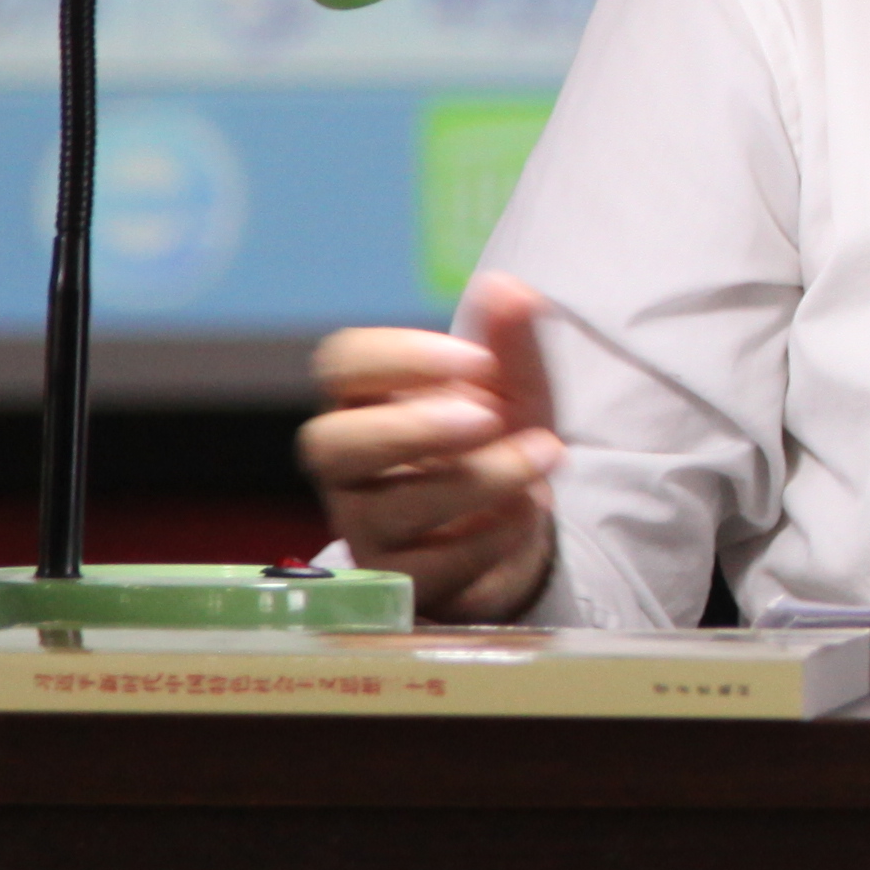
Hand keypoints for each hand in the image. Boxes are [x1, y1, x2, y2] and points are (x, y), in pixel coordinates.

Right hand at [299, 271, 565, 621]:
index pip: (341, 365)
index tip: (476, 358)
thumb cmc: (498, 443)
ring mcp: (364, 526)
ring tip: (541, 458)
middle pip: (329, 444)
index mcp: (365, 400)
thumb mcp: (517, 389)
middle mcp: (349, 465)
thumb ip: (511, 342)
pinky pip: (428, 567)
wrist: (518, 526)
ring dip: (478, 481)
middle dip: (411, 429)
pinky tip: (524, 515)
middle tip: (487, 416)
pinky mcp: (396, 582)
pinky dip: (488, 538)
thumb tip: (509, 287)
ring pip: (388, 510)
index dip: (401, 357)